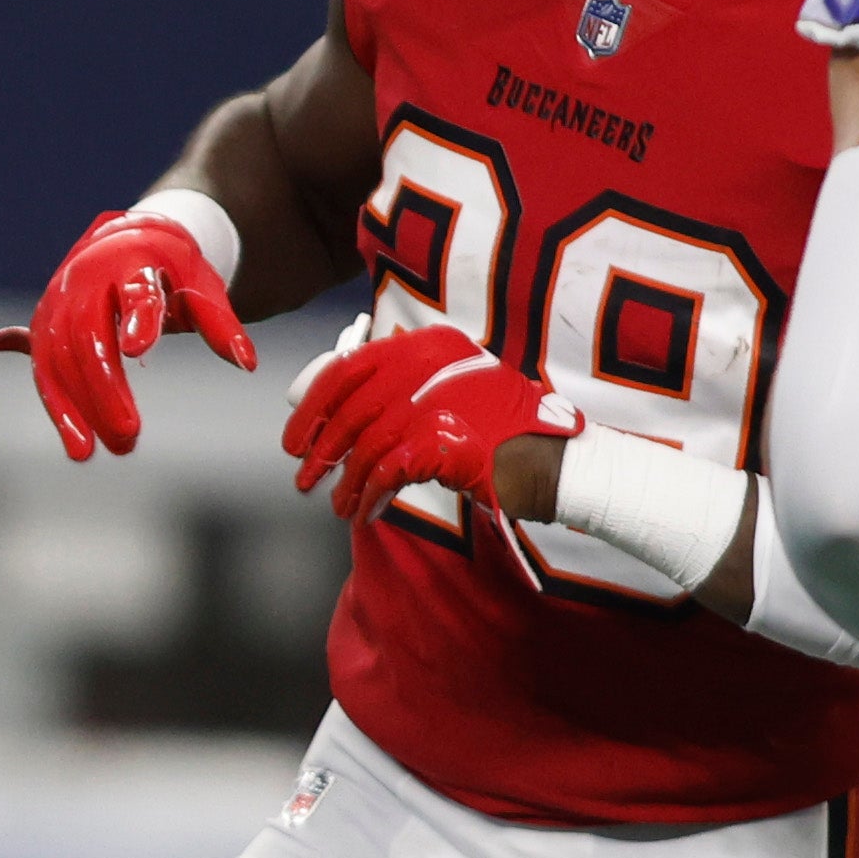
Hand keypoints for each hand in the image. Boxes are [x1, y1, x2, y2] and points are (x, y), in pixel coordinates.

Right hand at [0, 208, 253, 460]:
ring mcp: (58, 303)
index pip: (137, 291)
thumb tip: (247, 364)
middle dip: (103, 388)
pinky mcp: (43, 326)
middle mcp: (87, 279)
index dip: (138, 318)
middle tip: (128, 434)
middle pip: (87, 335)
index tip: (139, 350)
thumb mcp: (201, 285)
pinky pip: (43, 369)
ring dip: (73, 409)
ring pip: (56, 358)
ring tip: (92, 454)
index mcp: (133, 260)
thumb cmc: (169, 267)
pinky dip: (57, 408)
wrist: (122, 239)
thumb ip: (220, 324)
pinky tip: (74, 442)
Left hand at [283, 324, 575, 528]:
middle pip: (349, 409)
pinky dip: (369, 496)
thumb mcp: (457, 388)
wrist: (560, 462)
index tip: (298, 434)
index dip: (315, 404)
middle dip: (320, 449)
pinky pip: (384, 473)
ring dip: (345, 481)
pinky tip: (365, 511)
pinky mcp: (439, 442)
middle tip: (305, 476)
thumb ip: (408, 387)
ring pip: (364, 446)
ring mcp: (433, 402)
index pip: (349, 367)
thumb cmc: (508, 431)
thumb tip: (344, 412)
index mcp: (429, 346)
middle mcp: (428, 365)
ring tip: (339, 503)